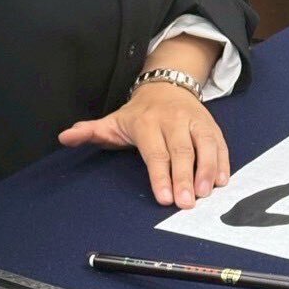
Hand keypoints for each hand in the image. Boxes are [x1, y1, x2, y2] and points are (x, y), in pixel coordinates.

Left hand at [58, 83, 229, 208]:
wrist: (167, 85)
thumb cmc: (139, 114)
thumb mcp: (113, 121)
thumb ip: (90, 132)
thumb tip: (65, 137)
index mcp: (148, 123)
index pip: (156, 152)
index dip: (160, 175)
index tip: (165, 197)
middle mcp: (174, 121)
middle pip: (182, 151)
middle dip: (185, 178)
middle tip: (187, 203)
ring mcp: (195, 122)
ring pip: (205, 145)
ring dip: (208, 170)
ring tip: (207, 193)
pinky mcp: (211, 125)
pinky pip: (220, 143)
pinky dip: (223, 161)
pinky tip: (222, 180)